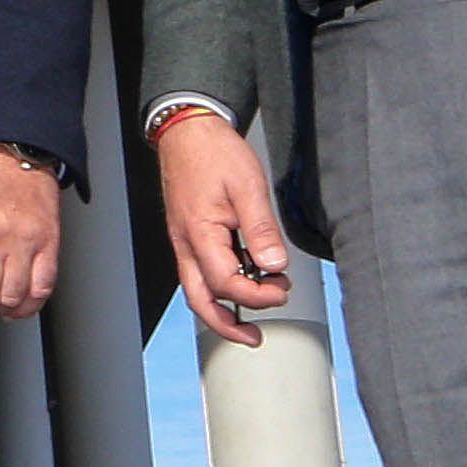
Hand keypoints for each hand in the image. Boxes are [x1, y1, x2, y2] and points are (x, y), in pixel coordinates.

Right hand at [152, 107, 297, 346]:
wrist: (188, 130)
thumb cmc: (213, 152)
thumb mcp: (247, 186)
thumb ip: (261, 229)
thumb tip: (274, 264)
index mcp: (199, 234)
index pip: (226, 283)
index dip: (257, 294)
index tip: (281, 289)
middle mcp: (186, 243)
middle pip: (200, 300)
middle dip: (227, 324)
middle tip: (254, 336)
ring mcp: (185, 240)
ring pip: (198, 289)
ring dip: (223, 307)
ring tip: (252, 312)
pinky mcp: (190, 234)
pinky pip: (200, 270)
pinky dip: (221, 284)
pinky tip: (244, 278)